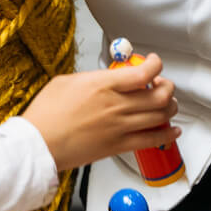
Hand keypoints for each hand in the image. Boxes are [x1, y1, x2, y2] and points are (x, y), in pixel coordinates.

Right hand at [21, 55, 177, 170]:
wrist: (38, 144)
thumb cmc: (46, 113)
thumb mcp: (67, 81)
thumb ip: (93, 77)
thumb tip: (107, 77)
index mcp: (103, 84)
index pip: (144, 72)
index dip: (156, 65)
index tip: (155, 63)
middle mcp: (117, 105)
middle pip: (159, 95)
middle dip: (168, 87)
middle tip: (163, 85)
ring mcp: (120, 127)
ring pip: (161, 116)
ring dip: (170, 108)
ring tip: (168, 105)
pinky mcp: (118, 146)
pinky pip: (152, 140)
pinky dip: (167, 135)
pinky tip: (172, 131)